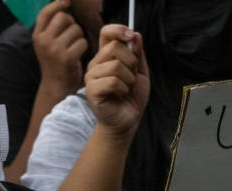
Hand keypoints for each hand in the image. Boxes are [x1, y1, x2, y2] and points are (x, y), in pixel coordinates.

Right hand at [33, 0, 88, 96]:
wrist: (55, 86)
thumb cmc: (55, 61)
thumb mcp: (47, 42)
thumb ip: (52, 24)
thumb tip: (64, 0)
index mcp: (37, 36)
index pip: (46, 12)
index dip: (58, 3)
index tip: (67, 2)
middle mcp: (43, 42)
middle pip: (64, 17)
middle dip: (71, 24)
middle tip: (70, 37)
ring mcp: (55, 50)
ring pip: (76, 29)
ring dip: (79, 37)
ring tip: (73, 47)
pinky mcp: (67, 58)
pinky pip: (82, 42)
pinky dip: (83, 47)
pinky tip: (77, 55)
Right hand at [84, 24, 149, 139]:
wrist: (127, 120)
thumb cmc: (131, 97)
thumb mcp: (140, 71)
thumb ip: (138, 54)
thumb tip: (135, 35)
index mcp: (106, 56)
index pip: (107, 32)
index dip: (119, 30)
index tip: (131, 37)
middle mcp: (96, 64)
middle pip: (114, 47)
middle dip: (131, 62)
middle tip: (131, 77)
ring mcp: (91, 77)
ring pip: (115, 66)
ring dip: (128, 79)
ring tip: (126, 89)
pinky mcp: (92, 91)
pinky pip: (112, 81)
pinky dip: (123, 89)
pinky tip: (120, 95)